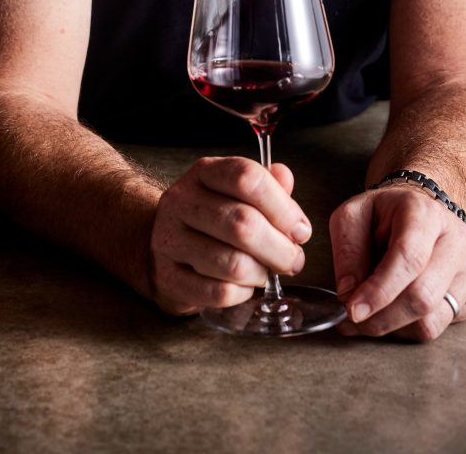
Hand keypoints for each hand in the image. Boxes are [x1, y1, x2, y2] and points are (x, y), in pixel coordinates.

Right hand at [149, 156, 312, 315]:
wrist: (165, 247)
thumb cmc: (213, 220)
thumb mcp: (238, 193)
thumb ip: (267, 185)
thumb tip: (285, 178)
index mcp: (204, 172)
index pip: (247, 177)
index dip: (283, 207)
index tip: (300, 230)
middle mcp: (181, 201)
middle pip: (243, 223)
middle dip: (280, 249)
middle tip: (293, 260)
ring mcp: (169, 239)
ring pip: (233, 263)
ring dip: (262, 273)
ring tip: (266, 272)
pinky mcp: (167, 277)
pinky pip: (219, 293)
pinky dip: (242, 294)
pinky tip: (244, 286)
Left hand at [329, 185, 465, 340]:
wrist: (422, 210)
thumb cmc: (384, 216)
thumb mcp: (353, 216)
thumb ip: (347, 250)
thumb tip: (349, 293)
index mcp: (424, 213)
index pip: (408, 258)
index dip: (379, 290)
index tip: (353, 311)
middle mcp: (457, 240)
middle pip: (422, 296)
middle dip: (381, 318)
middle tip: (353, 321)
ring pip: (433, 321)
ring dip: (394, 328)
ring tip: (372, 315)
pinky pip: (443, 328)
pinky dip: (412, 329)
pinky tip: (397, 310)